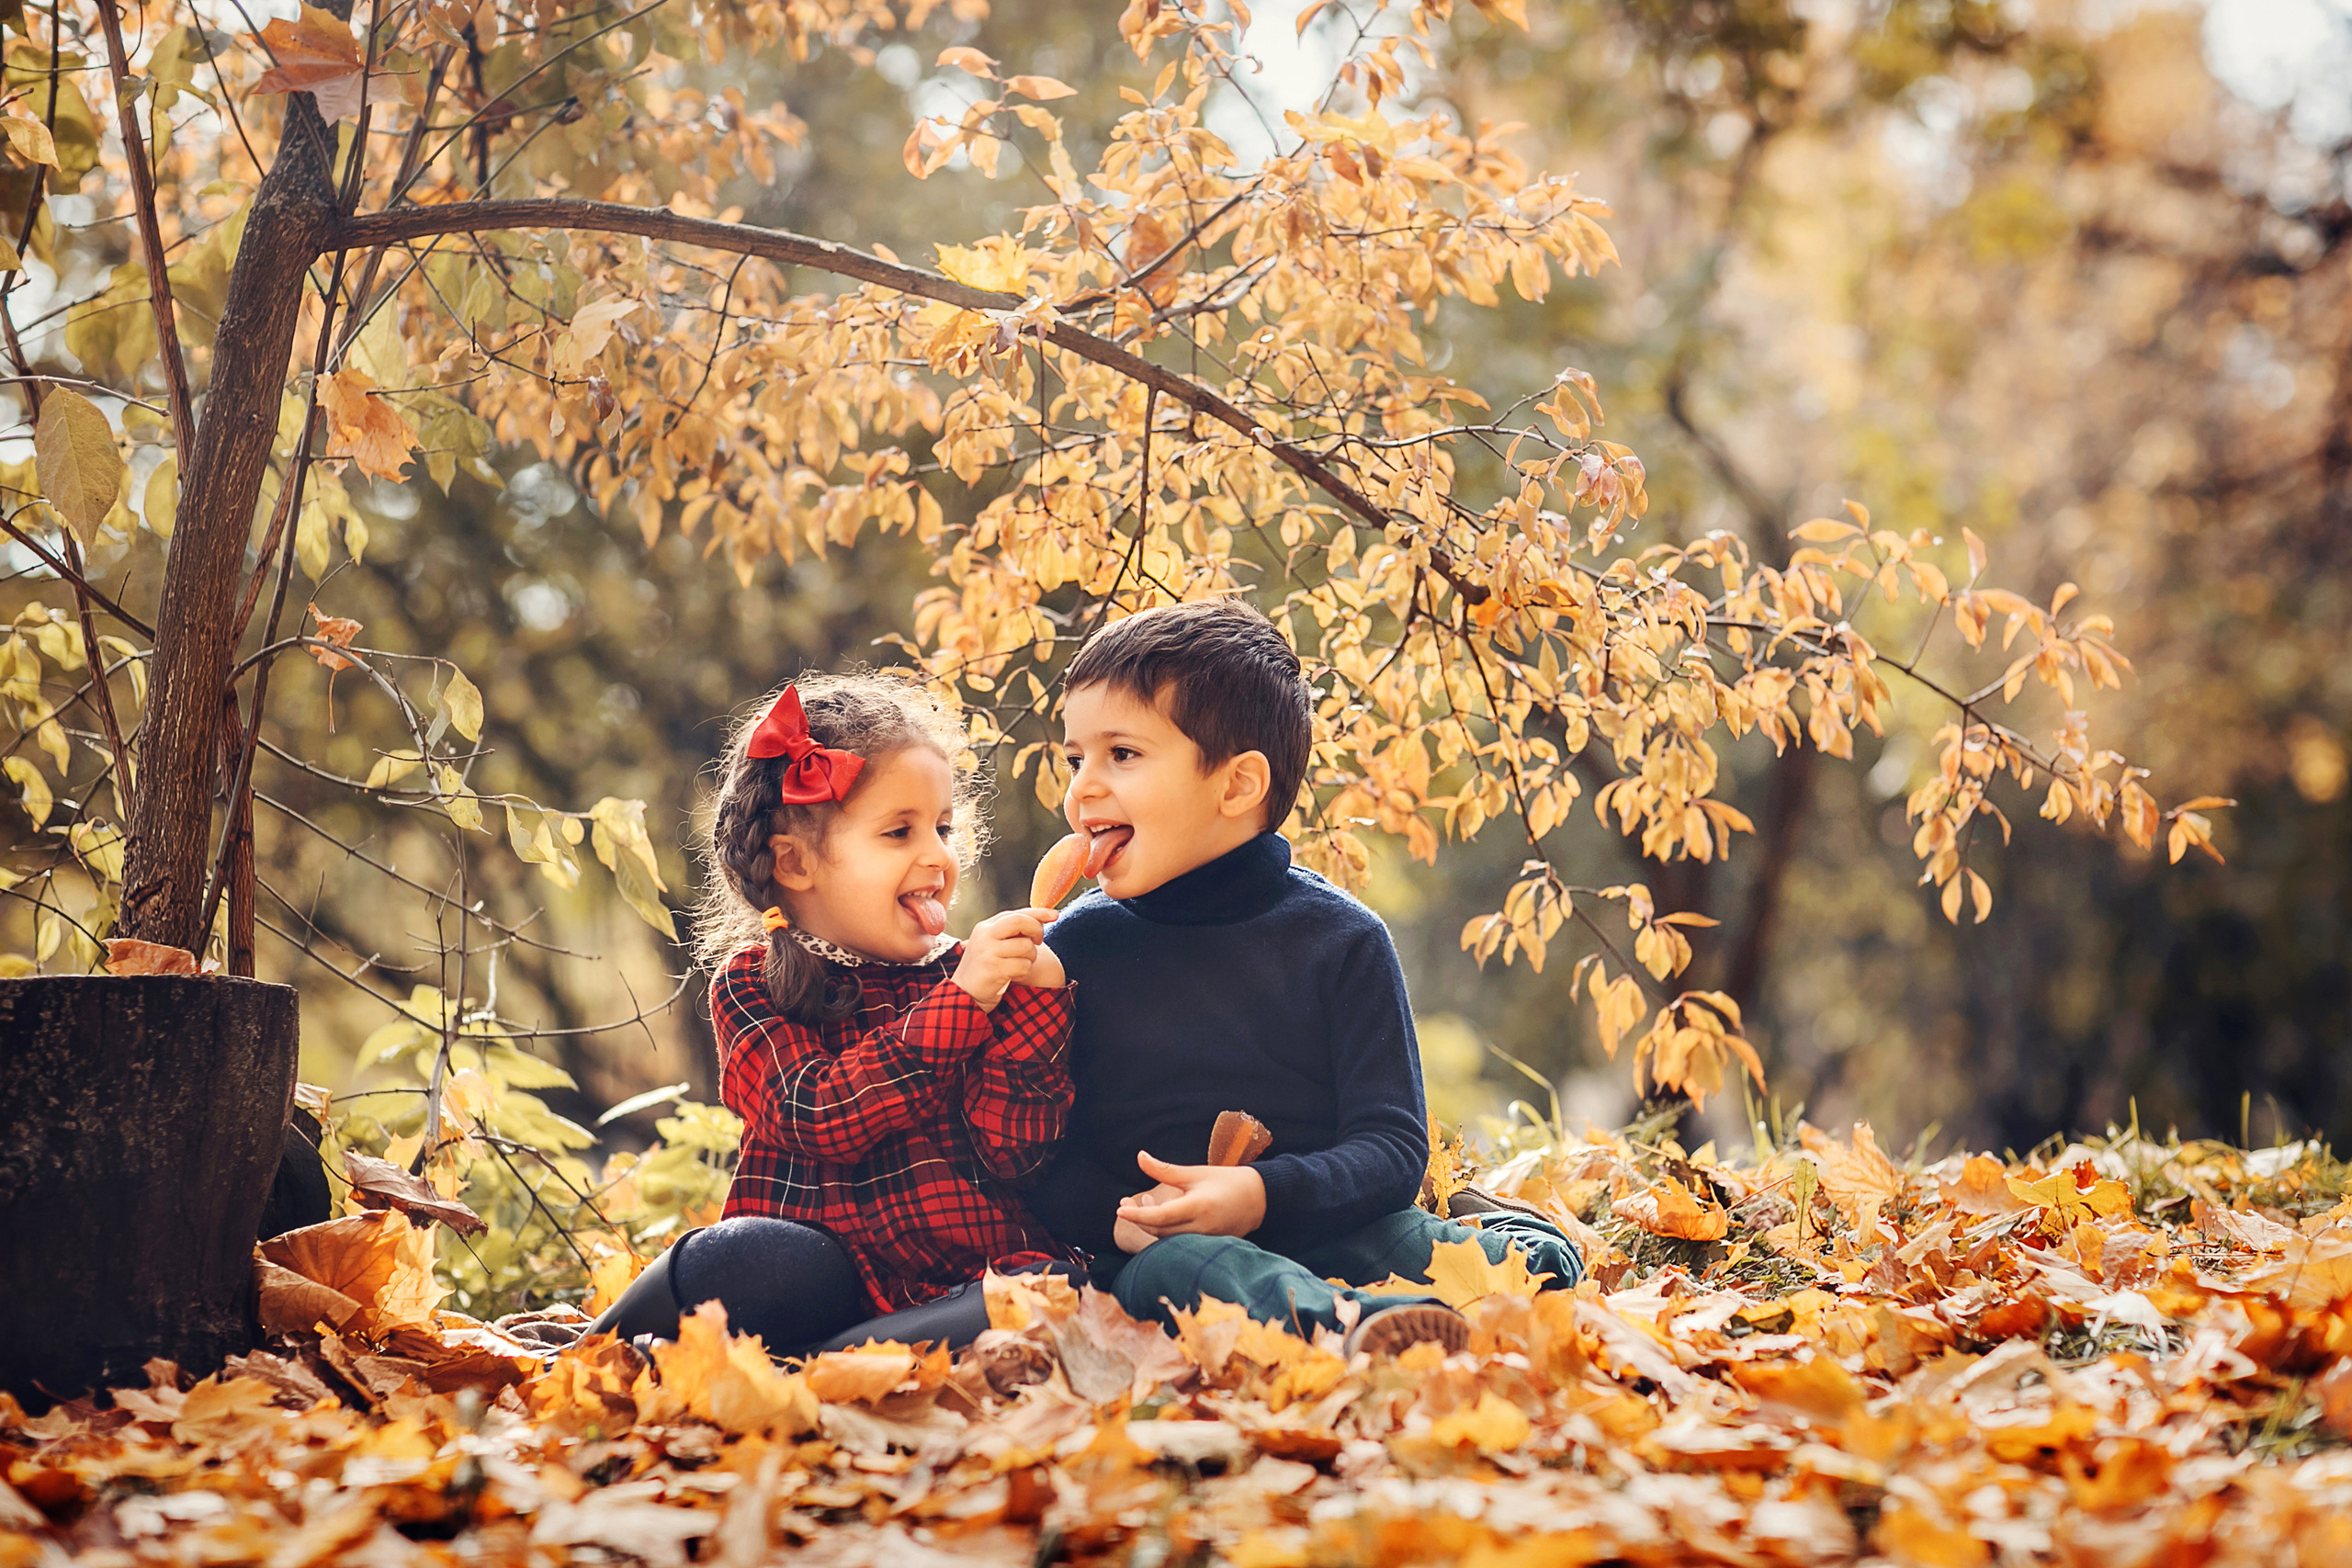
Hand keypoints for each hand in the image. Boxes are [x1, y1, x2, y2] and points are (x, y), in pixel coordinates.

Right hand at [952, 908, 1056, 1010]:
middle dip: (1036, 930)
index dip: (1038, 912)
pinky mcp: (994, 969)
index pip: (1016, 914)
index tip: (1054, 915)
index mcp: (985, 927)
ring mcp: (988, 952)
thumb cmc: (985, 968)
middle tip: (1038, 942)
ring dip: (1031, 957)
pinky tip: (1015, 975)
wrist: (965, 993)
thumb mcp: (992, 944)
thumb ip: (1010, 932)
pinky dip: (1025, 971)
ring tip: (1021, 963)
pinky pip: (1023, 965)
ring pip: (1026, 946)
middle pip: (1020, 922)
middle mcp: (985, 936)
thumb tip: (1041, 919)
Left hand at [1113, 1152, 1266, 1240]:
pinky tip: (1160, 1216)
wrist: (1259, 1199)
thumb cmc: (1226, 1181)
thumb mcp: (1195, 1173)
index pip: (1161, 1217)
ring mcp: (1205, 1241)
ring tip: (1143, 1202)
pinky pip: (1179, 1244)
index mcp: (1198, 1207)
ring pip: (1168, 1241)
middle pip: (1160, 1231)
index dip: (1138, 1215)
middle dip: (1139, 1218)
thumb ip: (1165, 1169)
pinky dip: (1165, 1231)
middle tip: (1127, 1202)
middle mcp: (1201, 1228)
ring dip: (1151, 1225)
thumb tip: (1139, 1157)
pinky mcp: (1207, 1246)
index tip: (1119, 1210)